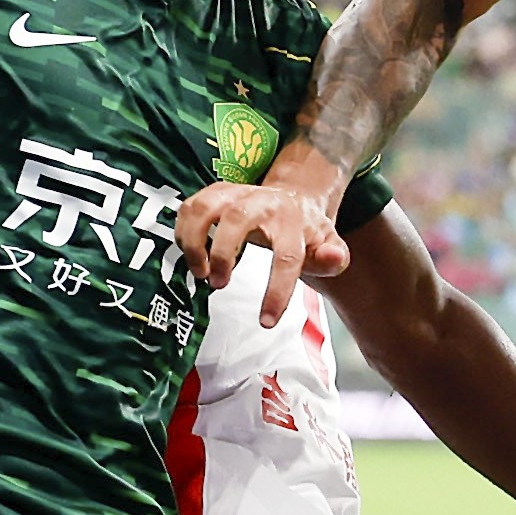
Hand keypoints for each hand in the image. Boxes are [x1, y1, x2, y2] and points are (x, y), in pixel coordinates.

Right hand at [176, 178, 347, 329]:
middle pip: (238, 218)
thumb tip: (333, 258)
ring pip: (205, 207)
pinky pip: (189, 208)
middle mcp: (263, 203)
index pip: (288, 256)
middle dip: (223, 253)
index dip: (278, 290)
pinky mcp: (214, 193)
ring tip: (199, 272)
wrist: (292, 196)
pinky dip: (183, 233)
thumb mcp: (326, 244)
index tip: (266, 321)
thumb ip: (332, 257)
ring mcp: (235, 195)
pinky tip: (191, 255)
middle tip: (218, 285)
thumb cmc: (305, 230)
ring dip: (194, 242)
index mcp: (293, 221)